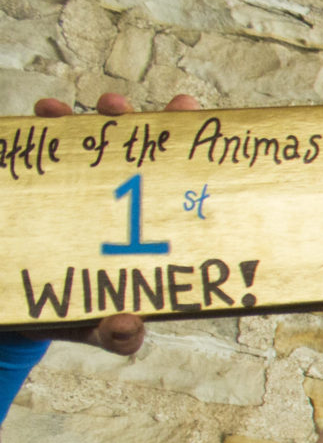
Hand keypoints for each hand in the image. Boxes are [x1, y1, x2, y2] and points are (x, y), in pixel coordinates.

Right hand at [25, 92, 201, 355]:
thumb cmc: (75, 316)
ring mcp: (81, 191)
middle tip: (119, 107)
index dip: (183, 140)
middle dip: (131, 120)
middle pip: (134, 149)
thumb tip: (127, 327)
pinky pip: (46, 154)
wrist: (18, 315)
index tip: (185, 109)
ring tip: (72, 110)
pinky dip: (45, 129)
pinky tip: (43, 116)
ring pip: (88, 144)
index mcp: (150, 226)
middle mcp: (120, 199)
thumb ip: (115, 336)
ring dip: (81, 120)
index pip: (175, 177)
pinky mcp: (44, 190)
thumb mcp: (97, 329)